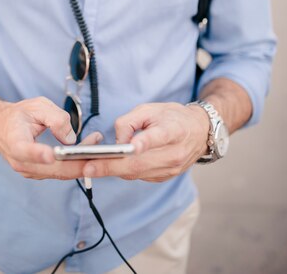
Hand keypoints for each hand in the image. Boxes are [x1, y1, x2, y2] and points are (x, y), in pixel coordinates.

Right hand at [0, 95, 102, 178]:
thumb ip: (55, 118)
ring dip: (81, 161)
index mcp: (14, 141)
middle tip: (96, 143)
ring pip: (61, 172)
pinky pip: (61, 172)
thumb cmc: (19, 115)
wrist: (0, 128)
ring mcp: (30, 172)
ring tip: (96, 141)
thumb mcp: (37, 106)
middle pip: (52, 168)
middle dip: (78, 159)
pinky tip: (87, 150)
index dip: (38, 154)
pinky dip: (75, 163)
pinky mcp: (39, 174)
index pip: (24, 151)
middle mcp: (21, 162)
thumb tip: (71, 139)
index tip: (50, 154)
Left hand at [81, 102, 208, 181]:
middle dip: (111, 166)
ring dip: (112, 171)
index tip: (129, 147)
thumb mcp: (150, 108)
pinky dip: (122, 171)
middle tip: (87, 167)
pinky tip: (108, 166)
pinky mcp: (165, 177)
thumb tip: (116, 142)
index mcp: (174, 130)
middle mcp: (174, 153)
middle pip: (140, 163)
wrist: (199, 131)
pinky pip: (139, 176)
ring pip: (136, 173)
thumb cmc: (172, 116)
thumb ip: (130, 121)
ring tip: (88, 167)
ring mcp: (171, 169)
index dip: (144, 143)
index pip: (159, 137)